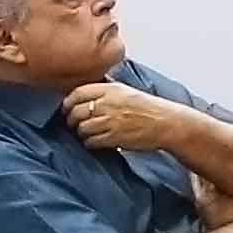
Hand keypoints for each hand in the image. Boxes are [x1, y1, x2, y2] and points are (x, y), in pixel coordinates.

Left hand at [63, 80, 192, 155]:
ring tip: (86, 134)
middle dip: (71, 119)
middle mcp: (108, 103)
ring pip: (81, 128)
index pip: (78, 93)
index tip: (66, 108)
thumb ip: (106, 89)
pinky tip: (95, 142)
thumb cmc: (148, 107)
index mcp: (111, 89)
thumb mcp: (127, 90)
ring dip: (80, 133)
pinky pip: (91, 141)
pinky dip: (89, 143)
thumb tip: (86, 91)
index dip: (68, 102)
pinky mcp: (114, 137)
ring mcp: (111, 121)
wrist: (166, 123)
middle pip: (76, 111)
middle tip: (73, 124)